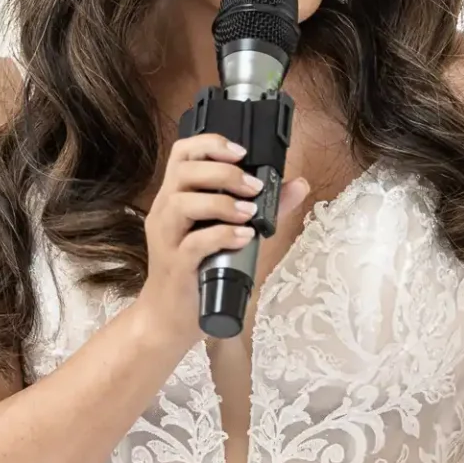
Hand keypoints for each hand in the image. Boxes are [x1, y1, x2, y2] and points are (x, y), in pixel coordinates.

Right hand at [128, 134, 308, 354]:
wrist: (169, 318)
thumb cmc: (199, 272)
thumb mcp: (231, 234)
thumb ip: (262, 208)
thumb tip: (297, 184)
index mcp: (175, 198)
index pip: (182, 154)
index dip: (210, 144)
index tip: (241, 152)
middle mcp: (165, 213)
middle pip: (183, 172)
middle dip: (224, 172)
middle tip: (254, 186)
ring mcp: (167, 239)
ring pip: (183, 203)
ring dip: (222, 202)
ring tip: (250, 212)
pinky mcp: (175, 266)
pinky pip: (193, 243)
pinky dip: (221, 236)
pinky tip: (243, 236)